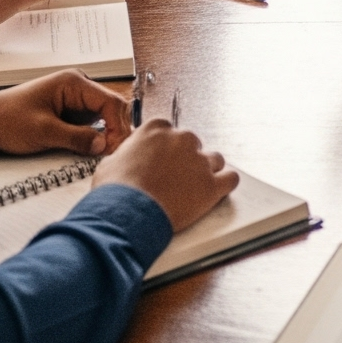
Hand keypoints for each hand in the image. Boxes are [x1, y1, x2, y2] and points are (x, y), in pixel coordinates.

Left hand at [0, 71, 130, 155]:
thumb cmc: (8, 120)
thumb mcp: (43, 132)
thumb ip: (76, 138)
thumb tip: (103, 145)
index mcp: (74, 83)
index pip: (110, 101)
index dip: (117, 125)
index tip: (114, 148)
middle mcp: (78, 86)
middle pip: (111, 107)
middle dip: (116, 130)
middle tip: (114, 154)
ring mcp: (75, 99)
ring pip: (104, 115)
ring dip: (108, 133)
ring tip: (107, 154)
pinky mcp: (70, 111)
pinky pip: (92, 122)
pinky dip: (97, 135)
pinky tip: (96, 149)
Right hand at [93, 120, 239, 232]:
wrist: (126, 213)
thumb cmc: (115, 191)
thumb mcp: (110, 163)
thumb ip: (127, 155)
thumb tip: (126, 160)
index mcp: (157, 129)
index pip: (170, 131)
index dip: (166, 148)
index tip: (163, 160)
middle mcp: (182, 139)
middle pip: (193, 144)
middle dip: (186, 159)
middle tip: (175, 178)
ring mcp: (199, 161)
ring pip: (214, 159)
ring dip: (206, 171)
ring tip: (194, 188)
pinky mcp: (211, 184)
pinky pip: (230, 179)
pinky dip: (225, 185)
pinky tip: (218, 191)